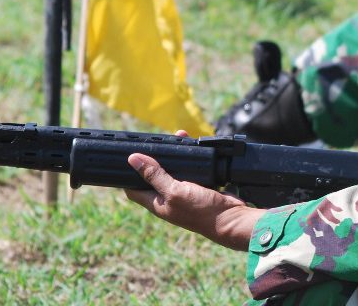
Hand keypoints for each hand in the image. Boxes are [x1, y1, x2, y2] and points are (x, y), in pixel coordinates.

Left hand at [124, 151, 264, 250]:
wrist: (231, 218)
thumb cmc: (201, 211)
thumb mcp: (174, 190)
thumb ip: (154, 175)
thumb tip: (132, 159)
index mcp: (157, 203)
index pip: (133, 189)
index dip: (126, 175)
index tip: (126, 157)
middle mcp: (168, 199)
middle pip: (153, 177)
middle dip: (152, 159)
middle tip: (153, 143)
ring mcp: (184, 193)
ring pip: (173, 171)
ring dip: (173, 155)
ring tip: (174, 139)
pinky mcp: (199, 187)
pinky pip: (190, 169)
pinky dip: (190, 157)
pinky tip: (192, 146)